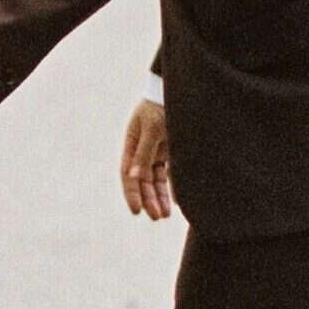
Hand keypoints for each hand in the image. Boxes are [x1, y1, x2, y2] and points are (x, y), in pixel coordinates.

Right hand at [120, 96, 171, 220]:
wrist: (180, 91)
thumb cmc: (161, 106)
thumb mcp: (152, 128)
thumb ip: (144, 153)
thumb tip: (134, 177)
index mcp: (132, 144)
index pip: (128, 174)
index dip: (131, 193)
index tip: (136, 211)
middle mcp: (143, 150)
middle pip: (143, 181)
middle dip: (148, 199)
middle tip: (157, 217)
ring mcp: (158, 151)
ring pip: (157, 180)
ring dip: (160, 197)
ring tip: (165, 214)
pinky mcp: (173, 151)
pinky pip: (171, 173)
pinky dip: (173, 187)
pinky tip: (177, 201)